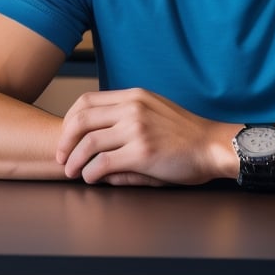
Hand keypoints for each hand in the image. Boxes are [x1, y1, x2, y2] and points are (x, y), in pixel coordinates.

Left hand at [55, 87, 226, 185]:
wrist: (213, 146)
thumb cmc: (186, 134)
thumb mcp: (154, 115)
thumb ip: (124, 125)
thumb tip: (97, 143)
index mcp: (134, 96)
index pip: (87, 101)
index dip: (70, 120)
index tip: (66, 136)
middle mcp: (132, 108)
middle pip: (81, 120)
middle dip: (65, 140)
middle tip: (61, 157)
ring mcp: (136, 129)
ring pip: (88, 143)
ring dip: (74, 160)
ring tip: (72, 171)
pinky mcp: (141, 153)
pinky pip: (102, 163)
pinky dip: (91, 173)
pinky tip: (92, 178)